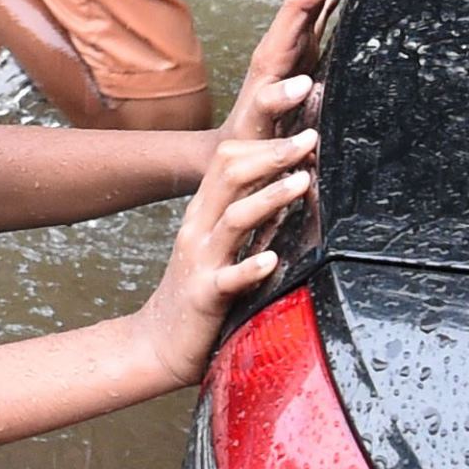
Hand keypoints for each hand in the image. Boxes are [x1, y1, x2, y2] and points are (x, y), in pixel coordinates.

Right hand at [130, 126, 320, 389]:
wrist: (158, 344)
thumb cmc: (203, 289)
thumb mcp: (222, 242)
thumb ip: (251, 213)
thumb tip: (296, 181)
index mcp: (205, 212)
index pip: (227, 158)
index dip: (264, 138)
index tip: (301, 124)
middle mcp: (200, 228)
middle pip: (229, 175)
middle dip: (272, 153)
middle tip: (310, 137)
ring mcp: (201, 262)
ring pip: (234, 218)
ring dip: (270, 197)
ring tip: (303, 182)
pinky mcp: (206, 297)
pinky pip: (228, 279)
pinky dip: (250, 267)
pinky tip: (272, 260)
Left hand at [222, 0, 377, 143]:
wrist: (240, 143)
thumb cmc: (252, 137)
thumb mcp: (260, 124)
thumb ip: (274, 103)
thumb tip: (300, 83)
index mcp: (274, 51)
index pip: (300, 3)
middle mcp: (283, 38)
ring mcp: (293, 40)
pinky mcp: (304, 47)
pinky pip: (323, 9)